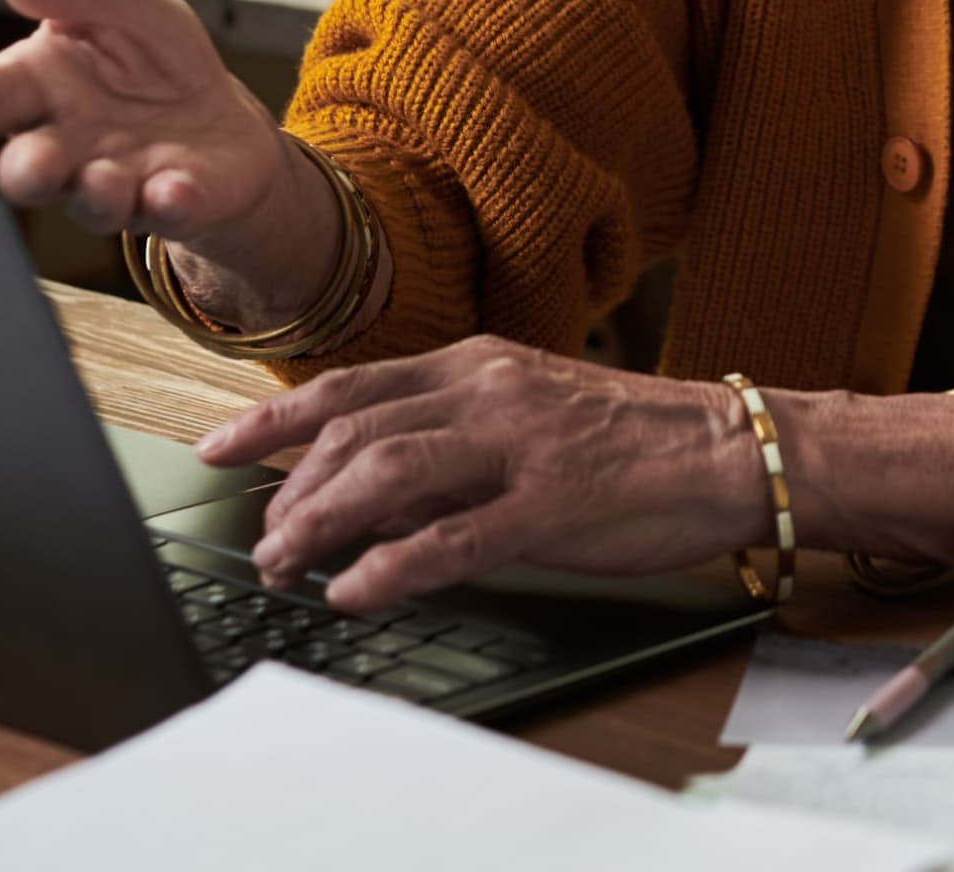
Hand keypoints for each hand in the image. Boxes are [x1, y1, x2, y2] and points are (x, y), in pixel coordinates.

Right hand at [0, 0, 297, 251]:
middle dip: (23, 170)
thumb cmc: (147, 58)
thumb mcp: (109, 0)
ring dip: (96, 192)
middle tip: (29, 167)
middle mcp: (65, 146)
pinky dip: (170, 201)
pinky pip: (169, 209)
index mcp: (35, 86)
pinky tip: (173, 188)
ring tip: (107, 177)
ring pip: (91, 200)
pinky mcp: (176, 202)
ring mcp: (118, 183)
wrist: (223, 121)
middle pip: (25, 166)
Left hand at [197, 339, 761, 608]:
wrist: (731, 448)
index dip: (275, 418)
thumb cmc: (633, 437)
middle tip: (261, 539)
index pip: (353, 385)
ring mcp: (521, 445)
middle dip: (290, 489)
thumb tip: (367, 481)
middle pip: (356, 429)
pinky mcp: (554, 505)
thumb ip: (449, 437)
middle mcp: (490, 392)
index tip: (222, 449)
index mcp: (480, 363)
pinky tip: (354, 590)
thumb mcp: (528, 410)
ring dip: (321, 521)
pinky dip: (390, 565)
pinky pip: (452, 537)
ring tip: (286, 562)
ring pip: (388, 472)